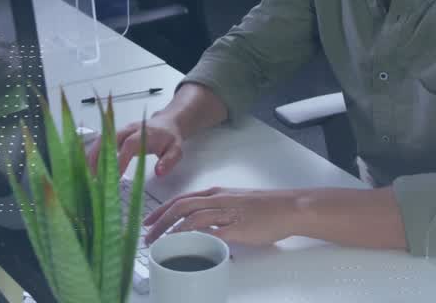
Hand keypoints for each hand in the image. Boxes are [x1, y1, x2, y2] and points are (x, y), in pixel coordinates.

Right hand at [87, 115, 184, 176]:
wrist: (167, 123)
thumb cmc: (170, 138)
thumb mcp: (176, 150)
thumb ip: (169, 161)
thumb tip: (159, 172)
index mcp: (143, 134)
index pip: (128, 145)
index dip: (120, 160)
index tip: (114, 176)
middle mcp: (129, 130)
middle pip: (108, 139)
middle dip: (98, 156)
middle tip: (92, 175)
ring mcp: (121, 131)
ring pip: (102, 140)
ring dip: (93, 155)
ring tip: (88, 174)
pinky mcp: (117, 135)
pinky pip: (102, 142)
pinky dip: (94, 153)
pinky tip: (90, 167)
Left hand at [143, 187, 297, 246]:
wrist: (289, 207)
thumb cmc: (266, 207)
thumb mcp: (235, 204)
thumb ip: (218, 213)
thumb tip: (203, 226)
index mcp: (216, 193)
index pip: (182, 199)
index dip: (162, 209)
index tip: (149, 219)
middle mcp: (218, 199)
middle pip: (180, 206)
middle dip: (159, 220)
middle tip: (146, 233)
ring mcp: (226, 212)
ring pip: (190, 217)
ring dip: (171, 229)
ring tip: (159, 242)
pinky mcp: (236, 227)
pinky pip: (210, 231)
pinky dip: (193, 236)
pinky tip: (184, 243)